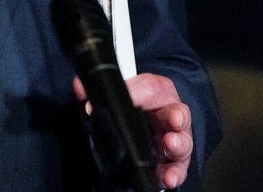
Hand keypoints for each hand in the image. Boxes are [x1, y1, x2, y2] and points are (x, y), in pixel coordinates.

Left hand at [73, 72, 192, 188]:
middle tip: (172, 120)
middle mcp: (168, 115)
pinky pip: (177, 168)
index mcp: (155, 93)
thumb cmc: (135, 104)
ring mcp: (172, 139)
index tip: (135, 95)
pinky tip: (167, 177)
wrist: (140, 118)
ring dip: (178, 144)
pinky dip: (174, 173)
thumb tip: (79, 86)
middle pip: (177, 114)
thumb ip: (96, 93)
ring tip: (170, 145)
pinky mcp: (172, 162)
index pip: (151, 88)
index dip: (141, 92)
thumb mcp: (115, 97)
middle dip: (175, 117)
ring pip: (182, 141)